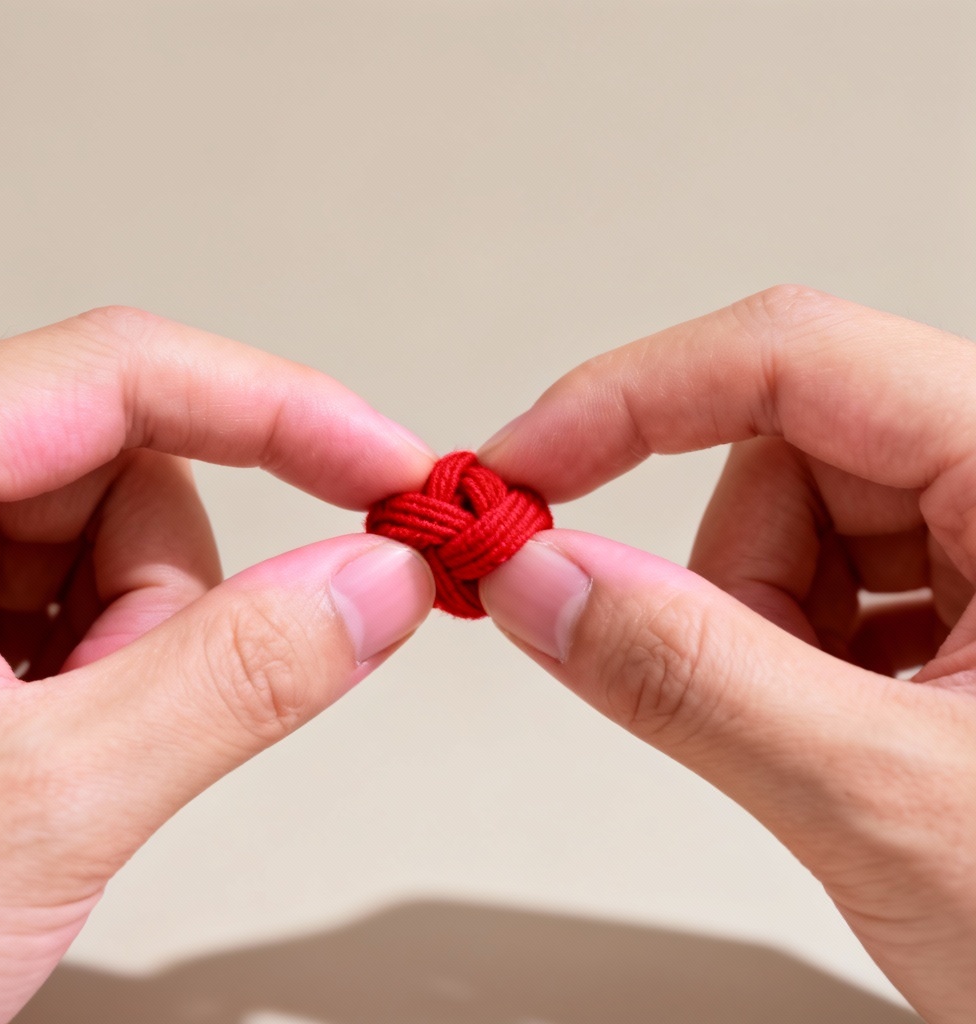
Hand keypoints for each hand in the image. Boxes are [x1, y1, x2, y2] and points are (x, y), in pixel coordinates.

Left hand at [0, 308, 434, 1023]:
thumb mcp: (41, 807)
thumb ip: (235, 679)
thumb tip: (379, 581)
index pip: (119, 372)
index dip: (280, 411)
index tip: (389, 469)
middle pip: (126, 471)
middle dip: (172, 600)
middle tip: (134, 717)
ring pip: (120, 545)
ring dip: (142, 651)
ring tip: (66, 756)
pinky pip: (90, 600)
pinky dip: (113, 675)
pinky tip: (47, 750)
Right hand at [478, 286, 975, 1022]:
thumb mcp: (893, 803)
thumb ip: (692, 681)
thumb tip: (541, 582)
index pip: (792, 355)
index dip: (627, 399)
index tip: (521, 467)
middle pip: (787, 455)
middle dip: (726, 579)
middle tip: (727, 692)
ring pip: (795, 529)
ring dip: (758, 632)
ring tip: (828, 741)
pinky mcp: (974, 605)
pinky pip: (827, 586)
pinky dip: (791, 658)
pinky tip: (852, 735)